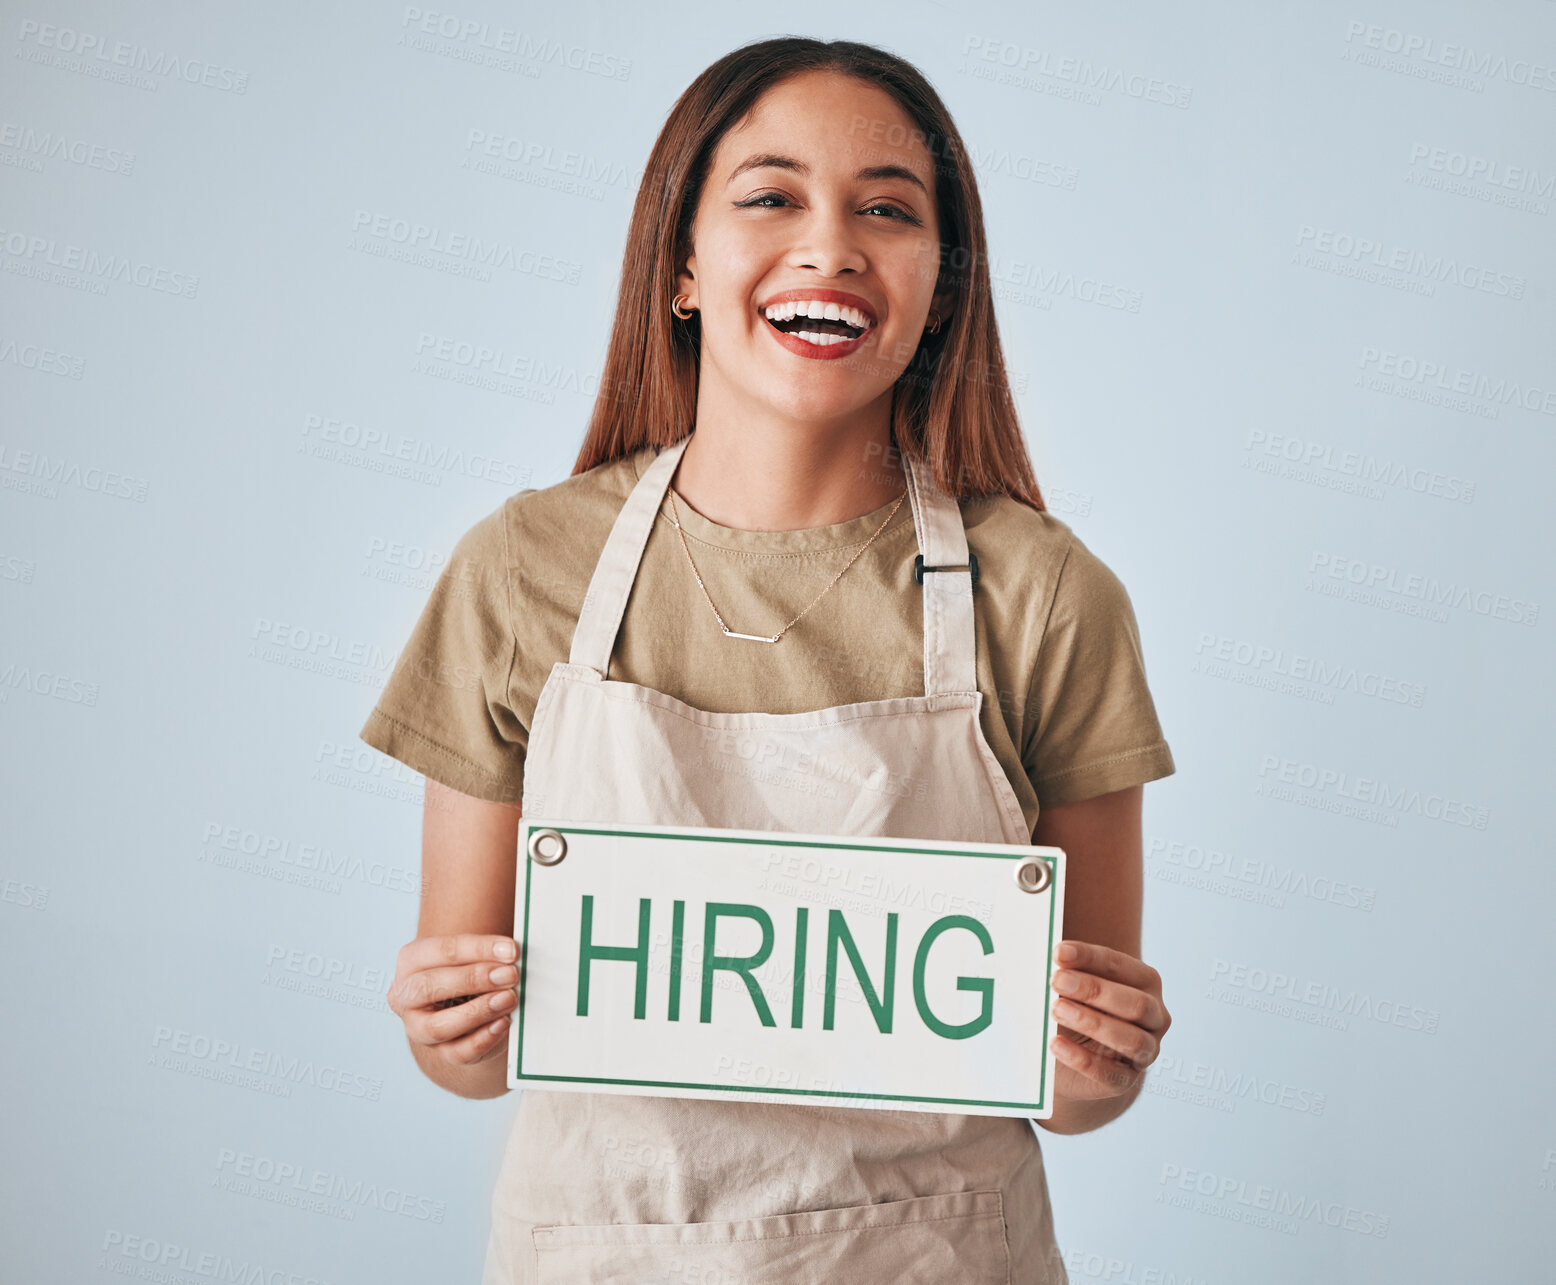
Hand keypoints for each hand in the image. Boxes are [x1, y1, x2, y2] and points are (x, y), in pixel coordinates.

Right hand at [387, 934, 520, 1068]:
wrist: (467, 1010)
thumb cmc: (470, 973)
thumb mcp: (474, 958)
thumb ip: (489, 955)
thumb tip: (514, 955)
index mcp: (412, 960)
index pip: (442, 951)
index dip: (479, 949)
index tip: (511, 951)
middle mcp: (406, 996)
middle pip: (430, 986)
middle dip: (474, 979)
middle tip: (510, 974)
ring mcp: (418, 1028)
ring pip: (438, 1026)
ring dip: (478, 1011)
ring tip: (509, 998)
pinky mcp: (440, 1052)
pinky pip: (458, 1052)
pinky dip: (483, 1038)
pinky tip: (503, 1023)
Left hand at [1048, 939, 1169, 1100]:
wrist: (1078, 1060)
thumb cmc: (1077, 1007)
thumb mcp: (1073, 986)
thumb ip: (1067, 971)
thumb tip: (1050, 958)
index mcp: (1144, 982)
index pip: (1120, 966)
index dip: (1089, 957)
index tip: (1059, 952)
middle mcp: (1154, 1016)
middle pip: (1136, 1003)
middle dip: (1094, 990)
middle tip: (1056, 981)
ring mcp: (1146, 1051)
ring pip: (1131, 1040)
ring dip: (1092, 1023)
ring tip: (1056, 1010)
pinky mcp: (1125, 1080)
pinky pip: (1110, 1074)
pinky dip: (1081, 1059)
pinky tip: (1056, 1045)